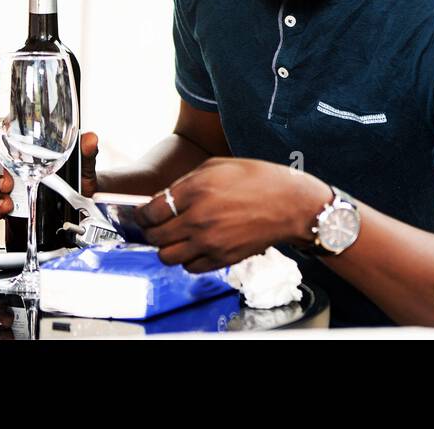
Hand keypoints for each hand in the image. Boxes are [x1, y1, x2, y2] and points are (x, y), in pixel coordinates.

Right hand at [0, 131, 100, 219]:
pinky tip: (0, 214)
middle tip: (6, 189)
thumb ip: (87, 153)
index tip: (8, 175)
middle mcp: (17, 171)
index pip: (5, 152)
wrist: (85, 204)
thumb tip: (90, 139)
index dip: (0, 161)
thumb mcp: (84, 166)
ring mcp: (13, 190)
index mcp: (29, 156)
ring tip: (6, 207)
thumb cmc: (80, 179)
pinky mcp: (11, 207)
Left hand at [136, 157, 329, 272]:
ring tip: (175, 238)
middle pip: (154, 236)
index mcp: (195, 190)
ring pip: (167, 256)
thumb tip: (164, 199)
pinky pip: (190, 268)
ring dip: (167, 248)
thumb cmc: (258, 180)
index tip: (144, 214)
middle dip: (151, 231)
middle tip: (157, 226)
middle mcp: (198, 218)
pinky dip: (187, 260)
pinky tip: (195, 247)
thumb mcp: (218, 166)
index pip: (150, 211)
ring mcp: (210, 242)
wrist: (291, 204)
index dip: (142, 214)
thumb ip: (186, 182)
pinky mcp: (222, 259)